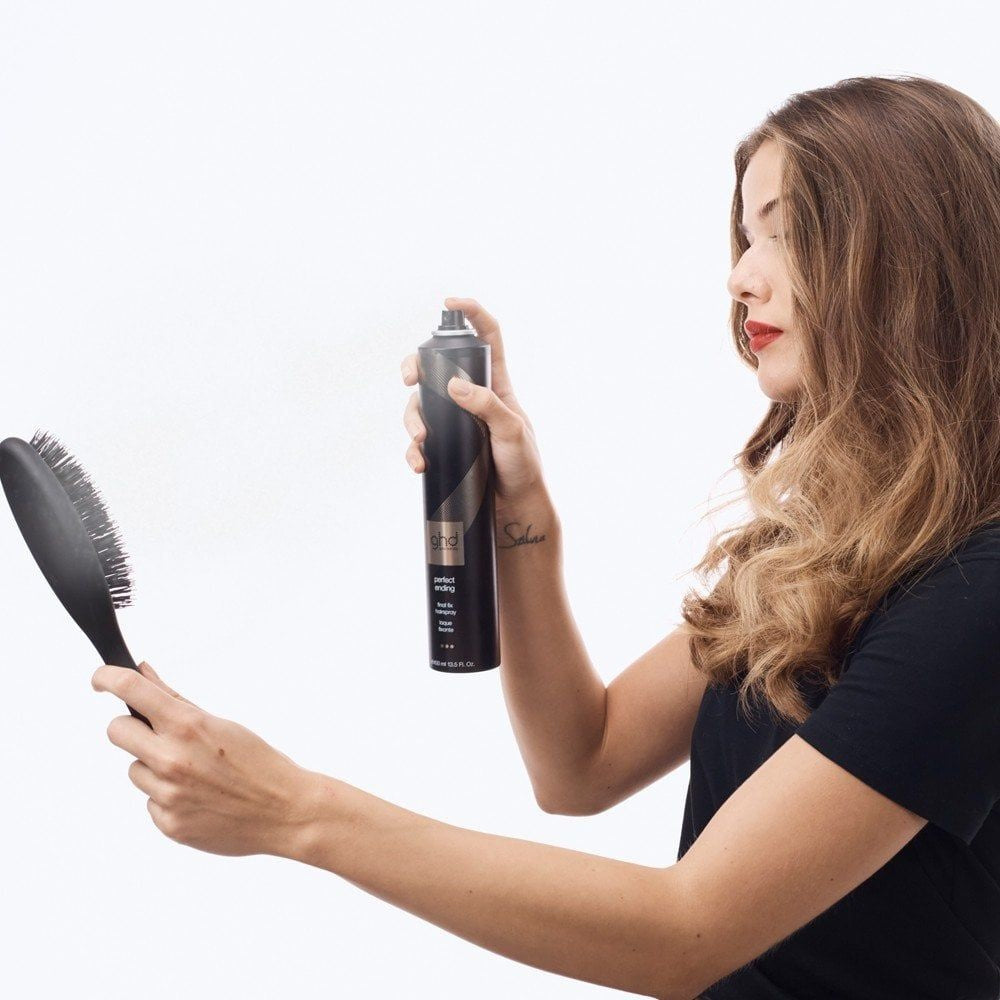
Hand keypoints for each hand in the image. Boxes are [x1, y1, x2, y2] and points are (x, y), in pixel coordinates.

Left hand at [92, 661, 320, 858]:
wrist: (284, 811)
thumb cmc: (259, 762)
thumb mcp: (221, 723)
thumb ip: (176, 699)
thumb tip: (143, 673)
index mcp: (188, 727)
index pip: (131, 690)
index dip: (107, 678)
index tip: (101, 678)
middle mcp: (171, 760)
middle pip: (116, 731)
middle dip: (132, 727)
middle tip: (156, 733)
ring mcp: (167, 795)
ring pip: (135, 769)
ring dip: (154, 766)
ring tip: (194, 773)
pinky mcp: (168, 824)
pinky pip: (150, 801)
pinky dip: (168, 796)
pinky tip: (199, 797)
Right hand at [401, 296, 547, 513]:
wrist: (515, 507)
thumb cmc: (523, 465)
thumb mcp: (511, 430)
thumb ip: (487, 405)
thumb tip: (453, 385)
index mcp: (496, 385)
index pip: (486, 338)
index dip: (472, 314)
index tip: (451, 303)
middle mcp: (472, 399)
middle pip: (437, 369)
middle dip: (416, 368)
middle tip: (408, 378)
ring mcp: (456, 423)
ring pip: (421, 406)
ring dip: (412, 419)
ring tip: (420, 439)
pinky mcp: (445, 448)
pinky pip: (419, 441)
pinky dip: (414, 450)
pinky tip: (419, 462)